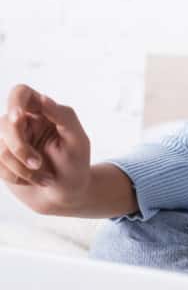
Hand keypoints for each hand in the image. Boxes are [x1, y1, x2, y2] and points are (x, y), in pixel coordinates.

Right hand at [0, 85, 91, 214]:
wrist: (65, 196)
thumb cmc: (75, 166)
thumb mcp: (78, 141)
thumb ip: (63, 116)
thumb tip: (43, 98)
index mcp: (42, 112)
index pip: (20, 93)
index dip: (14, 102)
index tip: (19, 118)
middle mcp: (23, 123)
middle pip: (5, 123)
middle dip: (20, 147)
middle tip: (38, 163)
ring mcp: (9, 141)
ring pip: (0, 147)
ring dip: (22, 167)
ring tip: (45, 177)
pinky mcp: (1, 160)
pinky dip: (16, 176)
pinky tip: (33, 180)